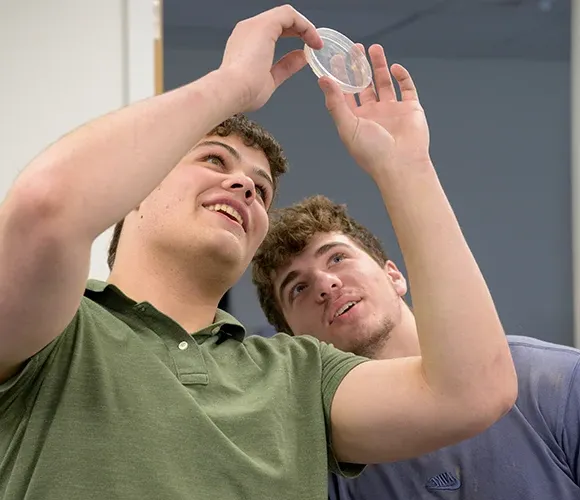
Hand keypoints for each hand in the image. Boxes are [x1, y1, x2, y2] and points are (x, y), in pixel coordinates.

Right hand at [220, 5, 322, 111]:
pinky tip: (312, 40)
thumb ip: (285, 67)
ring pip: (285, 15)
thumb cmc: (244, 92)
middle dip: (300, 30)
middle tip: (314, 44)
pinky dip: (304, 25)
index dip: (291, 37)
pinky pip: (289, 15)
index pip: (272, 32)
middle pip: (279, 21)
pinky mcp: (265, 24)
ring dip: (304, 27)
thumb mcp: (270, 79)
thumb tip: (300, 58)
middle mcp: (248, 30)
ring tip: (316, 42)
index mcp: (246, 44)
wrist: (232, 91)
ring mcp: (255, 25)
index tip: (305, 51)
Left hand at [320, 44, 430, 177]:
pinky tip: (395, 68)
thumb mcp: (347, 126)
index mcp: (356, 119)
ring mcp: (392, 111)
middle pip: (365, 85)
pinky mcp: (410, 109)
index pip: (346, 93)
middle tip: (355, 48)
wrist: (401, 165)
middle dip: (360, 67)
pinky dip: (402, 77)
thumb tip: (323, 80)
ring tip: (374, 48)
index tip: (336, 58)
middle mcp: (373, 114)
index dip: (341, 76)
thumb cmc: (372, 151)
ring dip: (379, 66)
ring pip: (385, 83)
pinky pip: (407, 88)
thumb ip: (335, 102)